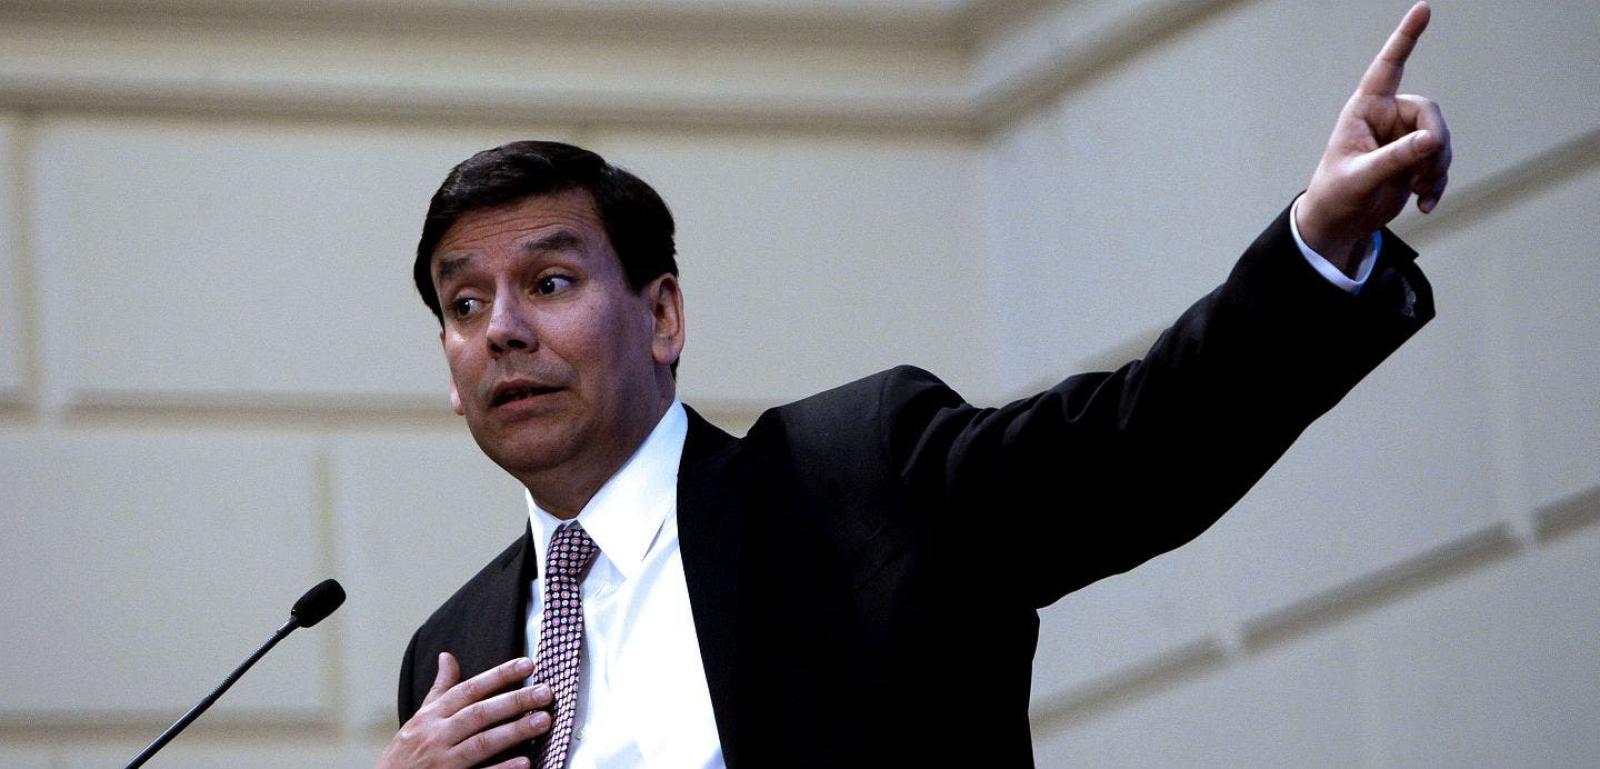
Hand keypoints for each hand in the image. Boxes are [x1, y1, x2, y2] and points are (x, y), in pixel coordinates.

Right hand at [377, 653, 553, 768]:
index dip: (498, 676)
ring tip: (543, 721)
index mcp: (432, 715)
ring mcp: (442, 761)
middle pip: (479, 713)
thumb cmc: (407, 751)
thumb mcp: (420, 717)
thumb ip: (440, 690)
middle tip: (546, 692)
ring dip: (514, 731)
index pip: (469, 689)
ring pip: (481, 742)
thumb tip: (447, 656)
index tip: (527, 664)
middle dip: (514, 701)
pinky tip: (525, 762)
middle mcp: (436, 735)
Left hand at [1299, 1, 1452, 273]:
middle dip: (1434, 142)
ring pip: (1441, 138)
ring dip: (1436, 167)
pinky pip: (1441, 162)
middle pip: (1429, 111)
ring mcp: (1404, 138)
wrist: (1340, 222)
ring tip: (1417, 190)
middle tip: (1423, 172)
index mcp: (1365, 110)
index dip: (1405, 38)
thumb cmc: (1336, 194)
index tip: (1424, 8)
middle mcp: (1388, 117)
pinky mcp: (1415, 159)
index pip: (1388, 67)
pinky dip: (1437, 183)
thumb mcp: (1360, 178)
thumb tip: (1432, 141)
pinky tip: (1425, 205)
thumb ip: (1394, 158)